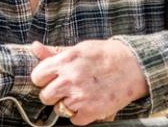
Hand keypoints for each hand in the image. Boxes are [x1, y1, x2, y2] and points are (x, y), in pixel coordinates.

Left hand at [30, 39, 147, 124]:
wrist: (133, 65)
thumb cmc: (104, 55)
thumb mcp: (78, 48)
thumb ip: (54, 52)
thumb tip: (35, 47)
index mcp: (64, 61)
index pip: (37, 77)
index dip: (43, 78)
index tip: (50, 78)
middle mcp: (70, 79)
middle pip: (45, 96)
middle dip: (53, 93)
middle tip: (65, 88)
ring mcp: (80, 96)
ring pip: (59, 109)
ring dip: (67, 104)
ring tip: (79, 95)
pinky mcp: (92, 111)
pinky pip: (75, 120)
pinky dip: (80, 115)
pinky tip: (88, 103)